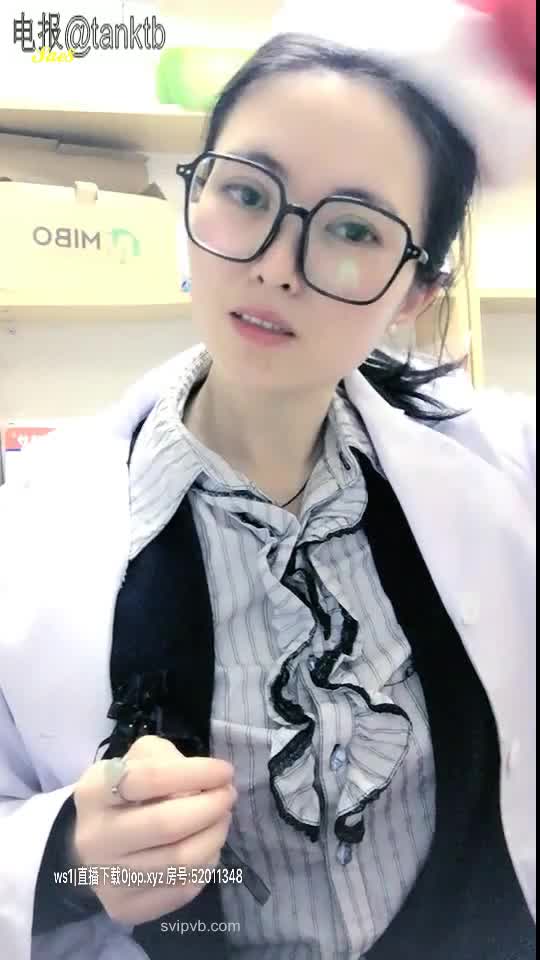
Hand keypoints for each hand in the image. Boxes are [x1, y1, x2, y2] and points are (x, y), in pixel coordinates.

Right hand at [71, 735, 235, 924]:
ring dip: (214, 836)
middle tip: (228, 796)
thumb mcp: (140, 759)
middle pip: (167, 825)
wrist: (95, 843)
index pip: (149, 778)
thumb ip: (169, 761)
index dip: (195, 773)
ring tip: (221, 819)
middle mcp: (95, 838)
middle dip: (211, 807)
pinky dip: (206, 865)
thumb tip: (206, 785)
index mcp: (95, 791)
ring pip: (180, 862)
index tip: (225, 771)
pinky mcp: (124, 908)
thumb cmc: (127, 791)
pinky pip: (182, 890)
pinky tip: (207, 847)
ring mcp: (107, 879)